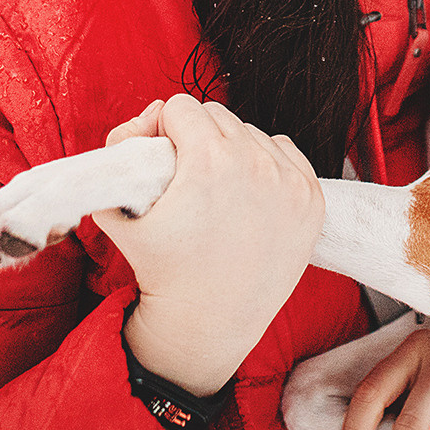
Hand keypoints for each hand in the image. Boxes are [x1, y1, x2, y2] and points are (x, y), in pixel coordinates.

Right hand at [97, 95, 324, 397]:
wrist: (208, 322)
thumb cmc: (160, 268)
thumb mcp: (116, 210)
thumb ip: (119, 149)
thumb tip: (152, 114)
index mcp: (209, 159)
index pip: (181, 107)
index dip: (165, 130)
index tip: (163, 159)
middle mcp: (255, 163)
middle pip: (217, 114)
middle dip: (198, 137)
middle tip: (188, 176)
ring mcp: (289, 181)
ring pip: (251, 132)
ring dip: (232, 149)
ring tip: (219, 189)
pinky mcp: (312, 199)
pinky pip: (284, 152)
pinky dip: (267, 163)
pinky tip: (250, 193)